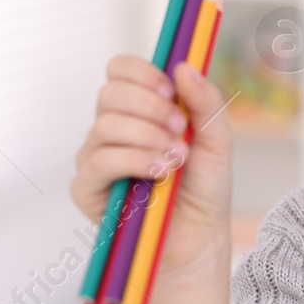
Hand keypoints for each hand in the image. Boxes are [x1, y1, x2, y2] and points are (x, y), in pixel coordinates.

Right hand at [70, 55, 232, 279]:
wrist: (199, 238)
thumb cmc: (204, 189)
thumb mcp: (216, 141)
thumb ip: (205, 103)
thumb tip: (183, 66)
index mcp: (137, 110)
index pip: (119, 70)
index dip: (142, 73)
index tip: (171, 91)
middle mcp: (111, 129)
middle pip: (109, 94)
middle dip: (151, 107)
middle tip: (181, 129)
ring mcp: (95, 157)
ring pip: (105, 126)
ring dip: (147, 136)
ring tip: (177, 158)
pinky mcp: (86, 189)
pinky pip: (99, 161)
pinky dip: (134, 161)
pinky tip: (160, 173)